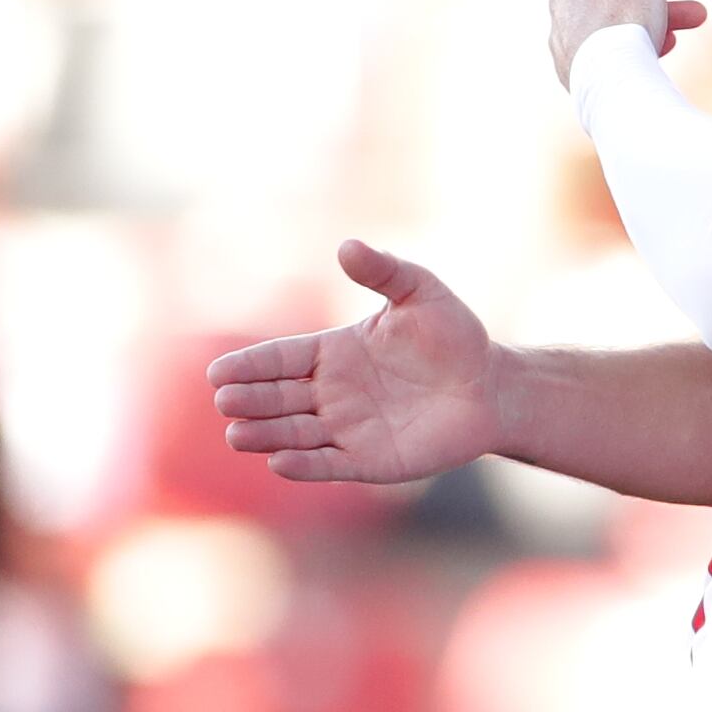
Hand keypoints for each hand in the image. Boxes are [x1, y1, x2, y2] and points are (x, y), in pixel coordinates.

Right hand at [210, 240, 507, 483]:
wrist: (493, 386)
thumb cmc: (454, 337)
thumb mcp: (421, 294)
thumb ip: (384, 271)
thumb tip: (347, 245)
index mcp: (331, 353)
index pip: (279, 358)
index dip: (248, 366)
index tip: (218, 373)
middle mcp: (330, 393)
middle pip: (277, 398)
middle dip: (250, 400)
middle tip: (226, 401)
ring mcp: (348, 429)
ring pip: (295, 434)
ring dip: (266, 435)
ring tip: (238, 435)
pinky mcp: (370, 460)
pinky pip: (331, 464)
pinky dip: (305, 465)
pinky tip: (280, 463)